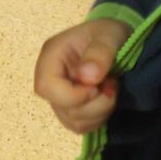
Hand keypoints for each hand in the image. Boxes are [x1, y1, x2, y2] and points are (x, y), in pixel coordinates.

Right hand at [34, 17, 130, 133]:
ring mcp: (58, 95)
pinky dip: (98, 118)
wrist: (114, 40)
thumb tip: (87, 77)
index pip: (46, 86)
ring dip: (99, 111)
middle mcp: (49, 77)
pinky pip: (80, 126)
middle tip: (111, 84)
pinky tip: (105, 99)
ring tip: (110, 88)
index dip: (73, 95)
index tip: (97, 86)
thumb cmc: (108, 33)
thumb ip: (99, 53)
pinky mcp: (69, 108)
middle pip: (61, 107)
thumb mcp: (109, 35)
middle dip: (94, 104)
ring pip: (73, 121)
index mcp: (52, 55)